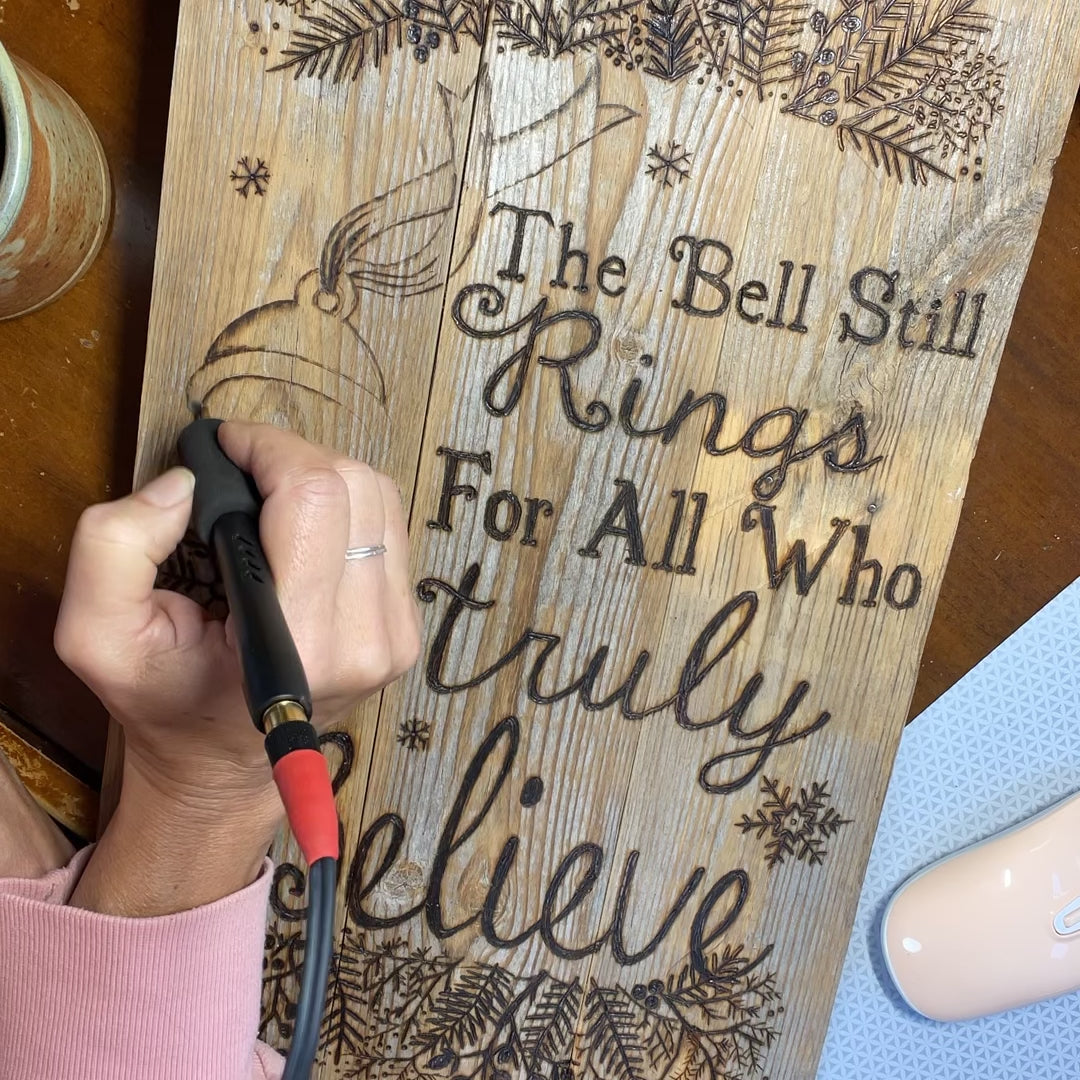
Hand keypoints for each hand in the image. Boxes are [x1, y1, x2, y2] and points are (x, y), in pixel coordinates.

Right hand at [53, 423, 420, 912]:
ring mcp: (395, 636)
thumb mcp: (98, 636)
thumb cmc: (165, 702)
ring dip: (323, 477)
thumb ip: (115, 548)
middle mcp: (364, 638)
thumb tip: (185, 485)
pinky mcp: (406, 629)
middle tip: (244, 469)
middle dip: (293, 457)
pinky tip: (305, 528)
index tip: (226, 448)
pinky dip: (347, 509)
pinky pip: (390, 530)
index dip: (270, 450)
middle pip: (355, 487)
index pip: (316, 497)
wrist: (224, 765)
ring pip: (380, 499)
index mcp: (298, 641)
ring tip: (271, 496)